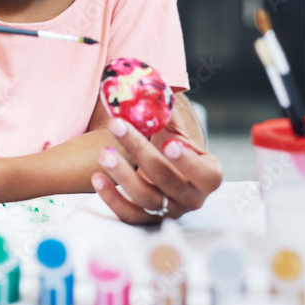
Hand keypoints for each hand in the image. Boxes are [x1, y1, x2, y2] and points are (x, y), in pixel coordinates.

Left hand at [91, 115, 222, 223]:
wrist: (158, 158)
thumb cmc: (169, 137)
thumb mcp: (174, 122)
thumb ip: (166, 108)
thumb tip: (148, 86)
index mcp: (208, 174)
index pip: (207, 175)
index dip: (189, 163)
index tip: (169, 144)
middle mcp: (192, 197)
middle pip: (169, 182)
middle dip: (142, 153)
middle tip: (119, 126)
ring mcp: (169, 210)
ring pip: (147, 200)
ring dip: (123, 176)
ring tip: (104, 153)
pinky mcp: (146, 218)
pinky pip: (129, 214)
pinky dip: (112, 198)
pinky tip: (97, 178)